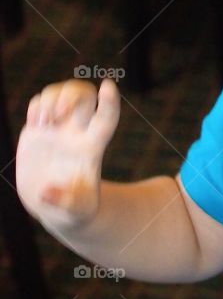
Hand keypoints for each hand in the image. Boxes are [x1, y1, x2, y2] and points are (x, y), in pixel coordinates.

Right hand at [17, 78, 119, 232]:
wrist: (54, 204)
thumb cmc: (73, 210)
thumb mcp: (74, 212)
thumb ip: (64, 203)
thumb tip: (46, 193)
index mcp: (92, 148)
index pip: (106, 119)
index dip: (109, 102)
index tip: (109, 86)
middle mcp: (77, 133)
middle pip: (83, 96)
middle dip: (71, 96)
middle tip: (57, 115)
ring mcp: (58, 128)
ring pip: (61, 93)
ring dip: (50, 98)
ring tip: (42, 122)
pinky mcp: (39, 130)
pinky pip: (40, 103)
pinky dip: (37, 105)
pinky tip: (35, 123)